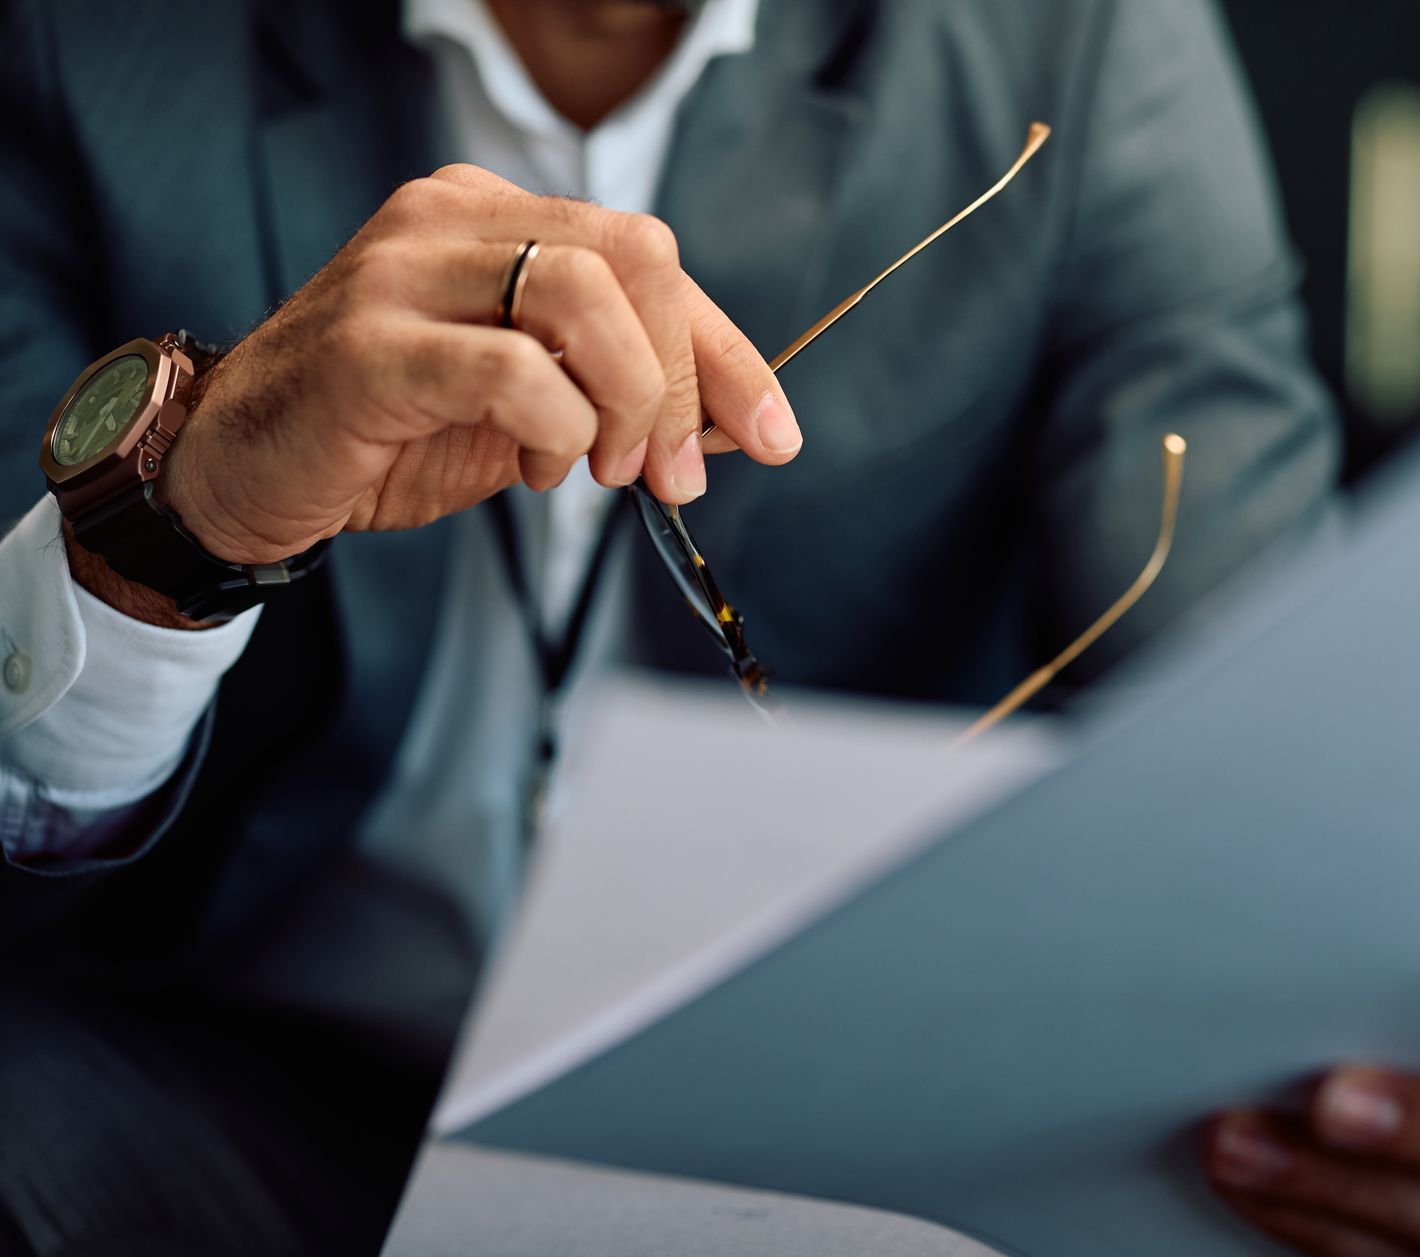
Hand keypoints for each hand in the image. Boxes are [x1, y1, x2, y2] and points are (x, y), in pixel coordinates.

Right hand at [158, 164, 802, 567]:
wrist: (242, 471)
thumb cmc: (389, 434)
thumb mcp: (534, 416)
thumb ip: (627, 401)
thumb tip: (739, 425)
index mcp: (496, 216)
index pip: (651, 258)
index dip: (727, 352)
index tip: (774, 433)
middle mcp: (450, 219)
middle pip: (635, 256)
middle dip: (682, 380)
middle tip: (668, 473)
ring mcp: (403, 271)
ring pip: (582, 296)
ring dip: (624, 403)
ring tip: (593, 469)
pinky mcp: (369, 344)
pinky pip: (513, 369)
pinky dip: (558, 430)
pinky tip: (537, 468)